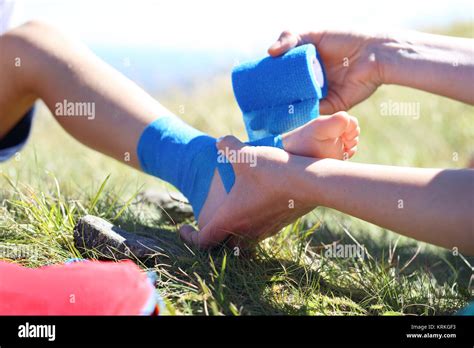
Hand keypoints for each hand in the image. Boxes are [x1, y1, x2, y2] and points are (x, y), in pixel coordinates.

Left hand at [179, 136, 314, 248]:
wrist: (310, 182)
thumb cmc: (272, 172)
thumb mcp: (244, 154)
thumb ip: (227, 146)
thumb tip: (220, 142)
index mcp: (230, 219)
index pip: (203, 240)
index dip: (189, 237)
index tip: (184, 228)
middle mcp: (246, 230)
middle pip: (223, 243)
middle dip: (213, 235)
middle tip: (209, 221)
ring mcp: (265, 229)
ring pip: (244, 237)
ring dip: (235, 228)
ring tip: (232, 210)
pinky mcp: (281, 224)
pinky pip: (261, 229)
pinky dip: (253, 221)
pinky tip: (257, 202)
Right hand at [268, 30, 385, 113]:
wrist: (373, 54)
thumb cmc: (345, 40)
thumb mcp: (314, 34)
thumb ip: (291, 38)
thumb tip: (269, 52)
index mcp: (308, 65)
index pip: (285, 73)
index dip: (271, 78)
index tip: (256, 82)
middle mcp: (313, 81)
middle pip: (290, 91)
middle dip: (277, 95)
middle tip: (260, 99)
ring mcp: (322, 95)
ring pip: (300, 103)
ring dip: (287, 106)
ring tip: (269, 109)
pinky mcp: (332, 106)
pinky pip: (314, 111)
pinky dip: (303, 113)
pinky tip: (288, 114)